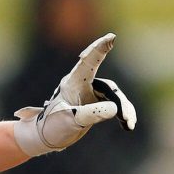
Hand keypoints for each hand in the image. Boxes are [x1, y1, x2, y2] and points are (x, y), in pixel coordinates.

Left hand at [13, 32, 136, 156]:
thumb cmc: (52, 125)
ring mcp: (89, 93)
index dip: (99, 49)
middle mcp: (81, 84)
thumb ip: (91, 113)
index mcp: (71, 83)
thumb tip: (114, 109)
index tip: (111, 37)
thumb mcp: (70, 120)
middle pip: (108, 87)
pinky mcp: (95, 102)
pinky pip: (115, 104)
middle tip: (126, 118)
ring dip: (124, 109)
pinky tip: (128, 123)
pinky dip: (123, 112)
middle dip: (120, 102)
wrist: (45, 136)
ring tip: (128, 124)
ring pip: (114, 96)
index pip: (87, 63)